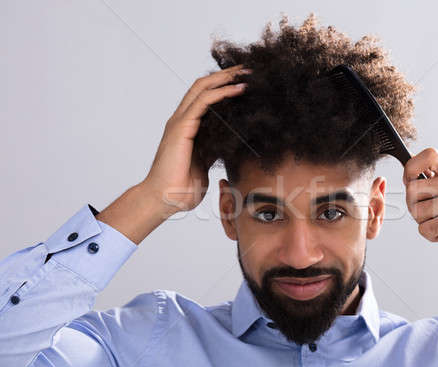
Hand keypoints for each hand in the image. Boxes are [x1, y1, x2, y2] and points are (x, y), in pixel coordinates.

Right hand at [140, 64, 251, 214]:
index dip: (222, 85)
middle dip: (225, 75)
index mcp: (186, 127)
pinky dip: (221, 93)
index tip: (243, 80)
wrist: (163, 199)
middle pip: (203, 86)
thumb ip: (214, 149)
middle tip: (247, 69)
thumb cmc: (181, 187)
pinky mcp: (181, 128)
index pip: (204, 96)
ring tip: (245, 73)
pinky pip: (203, 103)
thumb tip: (230, 144)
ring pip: (202, 88)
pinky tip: (237, 89)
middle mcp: (181, 120)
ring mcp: (180, 122)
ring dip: (225, 78)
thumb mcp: (205, 163)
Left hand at [402, 147, 437, 269]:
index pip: (429, 155)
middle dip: (413, 205)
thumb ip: (437, 180)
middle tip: (430, 214)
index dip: (411, 167)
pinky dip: (430, 235)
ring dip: (423, 223)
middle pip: (412, 188)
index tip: (409, 180)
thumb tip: (408, 172)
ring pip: (416, 210)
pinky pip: (424, 228)